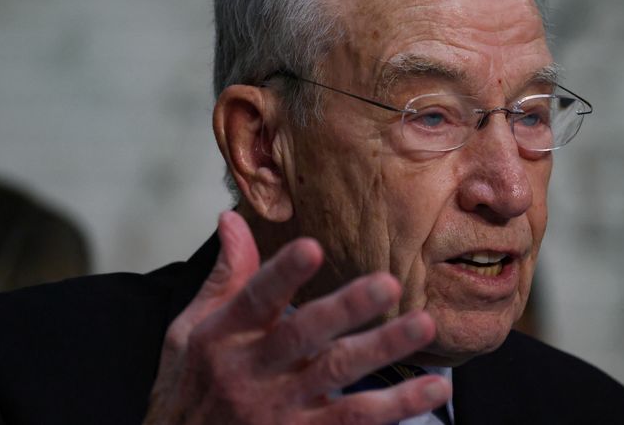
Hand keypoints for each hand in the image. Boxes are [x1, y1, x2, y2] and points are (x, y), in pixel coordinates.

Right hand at [143, 211, 450, 423]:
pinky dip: (397, 406)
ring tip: (423, 325)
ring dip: (383, 349)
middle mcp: (252, 371)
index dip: (283, 273)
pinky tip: (433, 389)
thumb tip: (231, 218)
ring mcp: (279, 409)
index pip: (255, 298)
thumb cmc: (190, 387)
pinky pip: (354, 420)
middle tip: (388, 283)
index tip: (312, 247)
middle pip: (304, 334)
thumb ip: (224, 277)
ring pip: (337, 374)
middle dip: (346, 308)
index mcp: (224, 336)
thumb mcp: (191, 331)